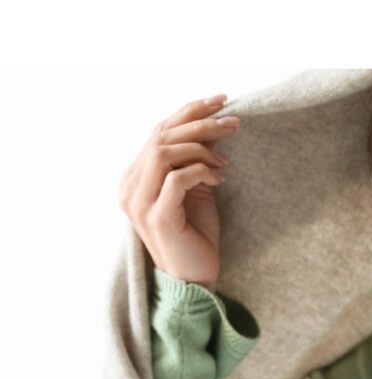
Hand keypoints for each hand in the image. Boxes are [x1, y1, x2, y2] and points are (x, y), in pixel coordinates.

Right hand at [118, 94, 240, 293]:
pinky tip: (219, 180)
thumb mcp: (198, 189)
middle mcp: (130, 186)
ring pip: (163, 153)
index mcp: (136, 177)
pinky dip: (200, 172)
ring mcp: (139, 203)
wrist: (194, 277)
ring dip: (201, 148)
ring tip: (226, 160)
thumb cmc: (196, 234)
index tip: (221, 101)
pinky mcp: (157, 218)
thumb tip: (213, 126)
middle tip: (234, 121)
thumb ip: (196, 160)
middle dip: (200, 124)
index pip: (158, 131)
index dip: (189, 112)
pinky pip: (176, 179)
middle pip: (161, 137)